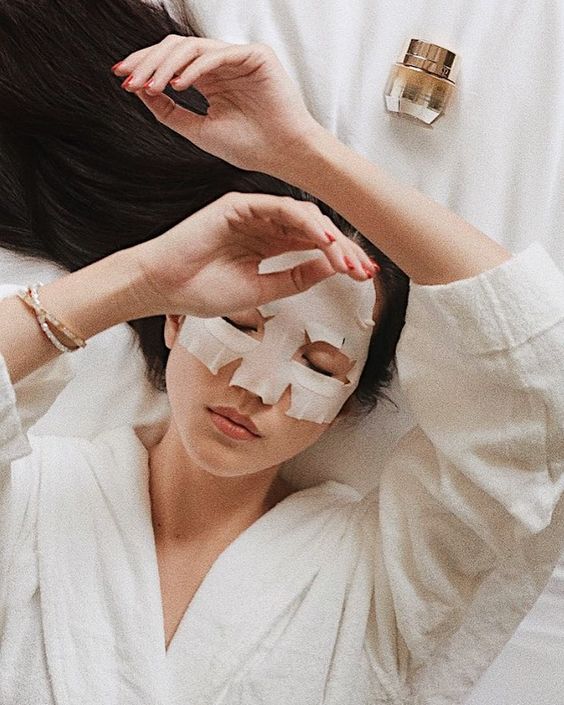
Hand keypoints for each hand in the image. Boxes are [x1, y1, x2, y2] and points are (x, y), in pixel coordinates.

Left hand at [113, 35, 320, 173]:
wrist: (284, 156)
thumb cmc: (250, 147)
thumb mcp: (199, 131)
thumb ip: (169, 111)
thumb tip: (138, 90)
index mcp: (209, 79)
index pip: (170, 62)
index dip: (144, 66)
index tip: (121, 77)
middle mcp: (221, 64)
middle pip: (175, 48)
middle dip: (148, 61)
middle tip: (129, 79)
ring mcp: (238, 57)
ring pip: (192, 47)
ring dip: (166, 66)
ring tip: (150, 86)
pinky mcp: (256, 56)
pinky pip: (218, 54)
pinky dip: (195, 68)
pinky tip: (179, 84)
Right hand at [132, 192, 376, 317]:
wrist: (164, 288)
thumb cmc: (202, 292)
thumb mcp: (261, 291)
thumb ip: (295, 279)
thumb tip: (331, 271)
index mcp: (267, 246)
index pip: (311, 248)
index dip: (339, 261)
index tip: (363, 276)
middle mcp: (263, 226)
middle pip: (314, 231)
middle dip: (343, 250)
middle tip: (365, 269)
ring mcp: (252, 213)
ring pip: (303, 218)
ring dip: (330, 238)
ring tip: (348, 261)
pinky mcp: (240, 204)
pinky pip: (281, 209)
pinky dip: (306, 223)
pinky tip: (324, 240)